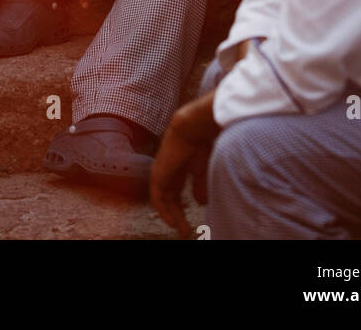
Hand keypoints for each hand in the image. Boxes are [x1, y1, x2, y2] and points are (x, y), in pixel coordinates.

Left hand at [151, 93, 217, 238]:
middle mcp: (170, 171)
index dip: (184, 206)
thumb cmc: (202, 143)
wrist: (192, 128)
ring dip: (174, 217)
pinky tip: (173, 222)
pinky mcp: (157, 176)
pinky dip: (165, 211)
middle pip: (172, 198)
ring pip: (166, 200)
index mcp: (181, 167)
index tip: (193, 221)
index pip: (179, 191)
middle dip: (179, 215)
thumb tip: (202, 203)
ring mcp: (162, 173)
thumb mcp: (203, 169)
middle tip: (188, 231)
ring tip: (184, 231)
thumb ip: (200, 186)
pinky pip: (158, 199)